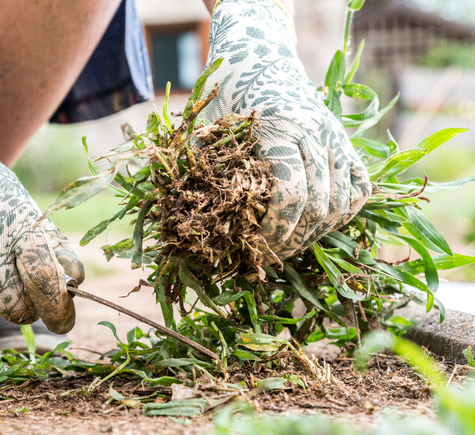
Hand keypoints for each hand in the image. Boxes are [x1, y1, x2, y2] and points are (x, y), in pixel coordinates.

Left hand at [199, 0, 370, 262]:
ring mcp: (335, 136)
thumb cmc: (228, 97)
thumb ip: (207, 169)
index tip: (256, 250)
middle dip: (294, 239)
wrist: (261, 58)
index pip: (289, 194)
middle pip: (318, 205)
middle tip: (270, 257)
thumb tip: (194, 222)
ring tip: (291, 246)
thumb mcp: (212, 128)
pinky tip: (318, 227)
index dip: (275, 231)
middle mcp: (314, 132)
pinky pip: (360, 186)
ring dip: (319, 232)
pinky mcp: (346, 141)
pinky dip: (344, 213)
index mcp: (278, 128)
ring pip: (344, 201)